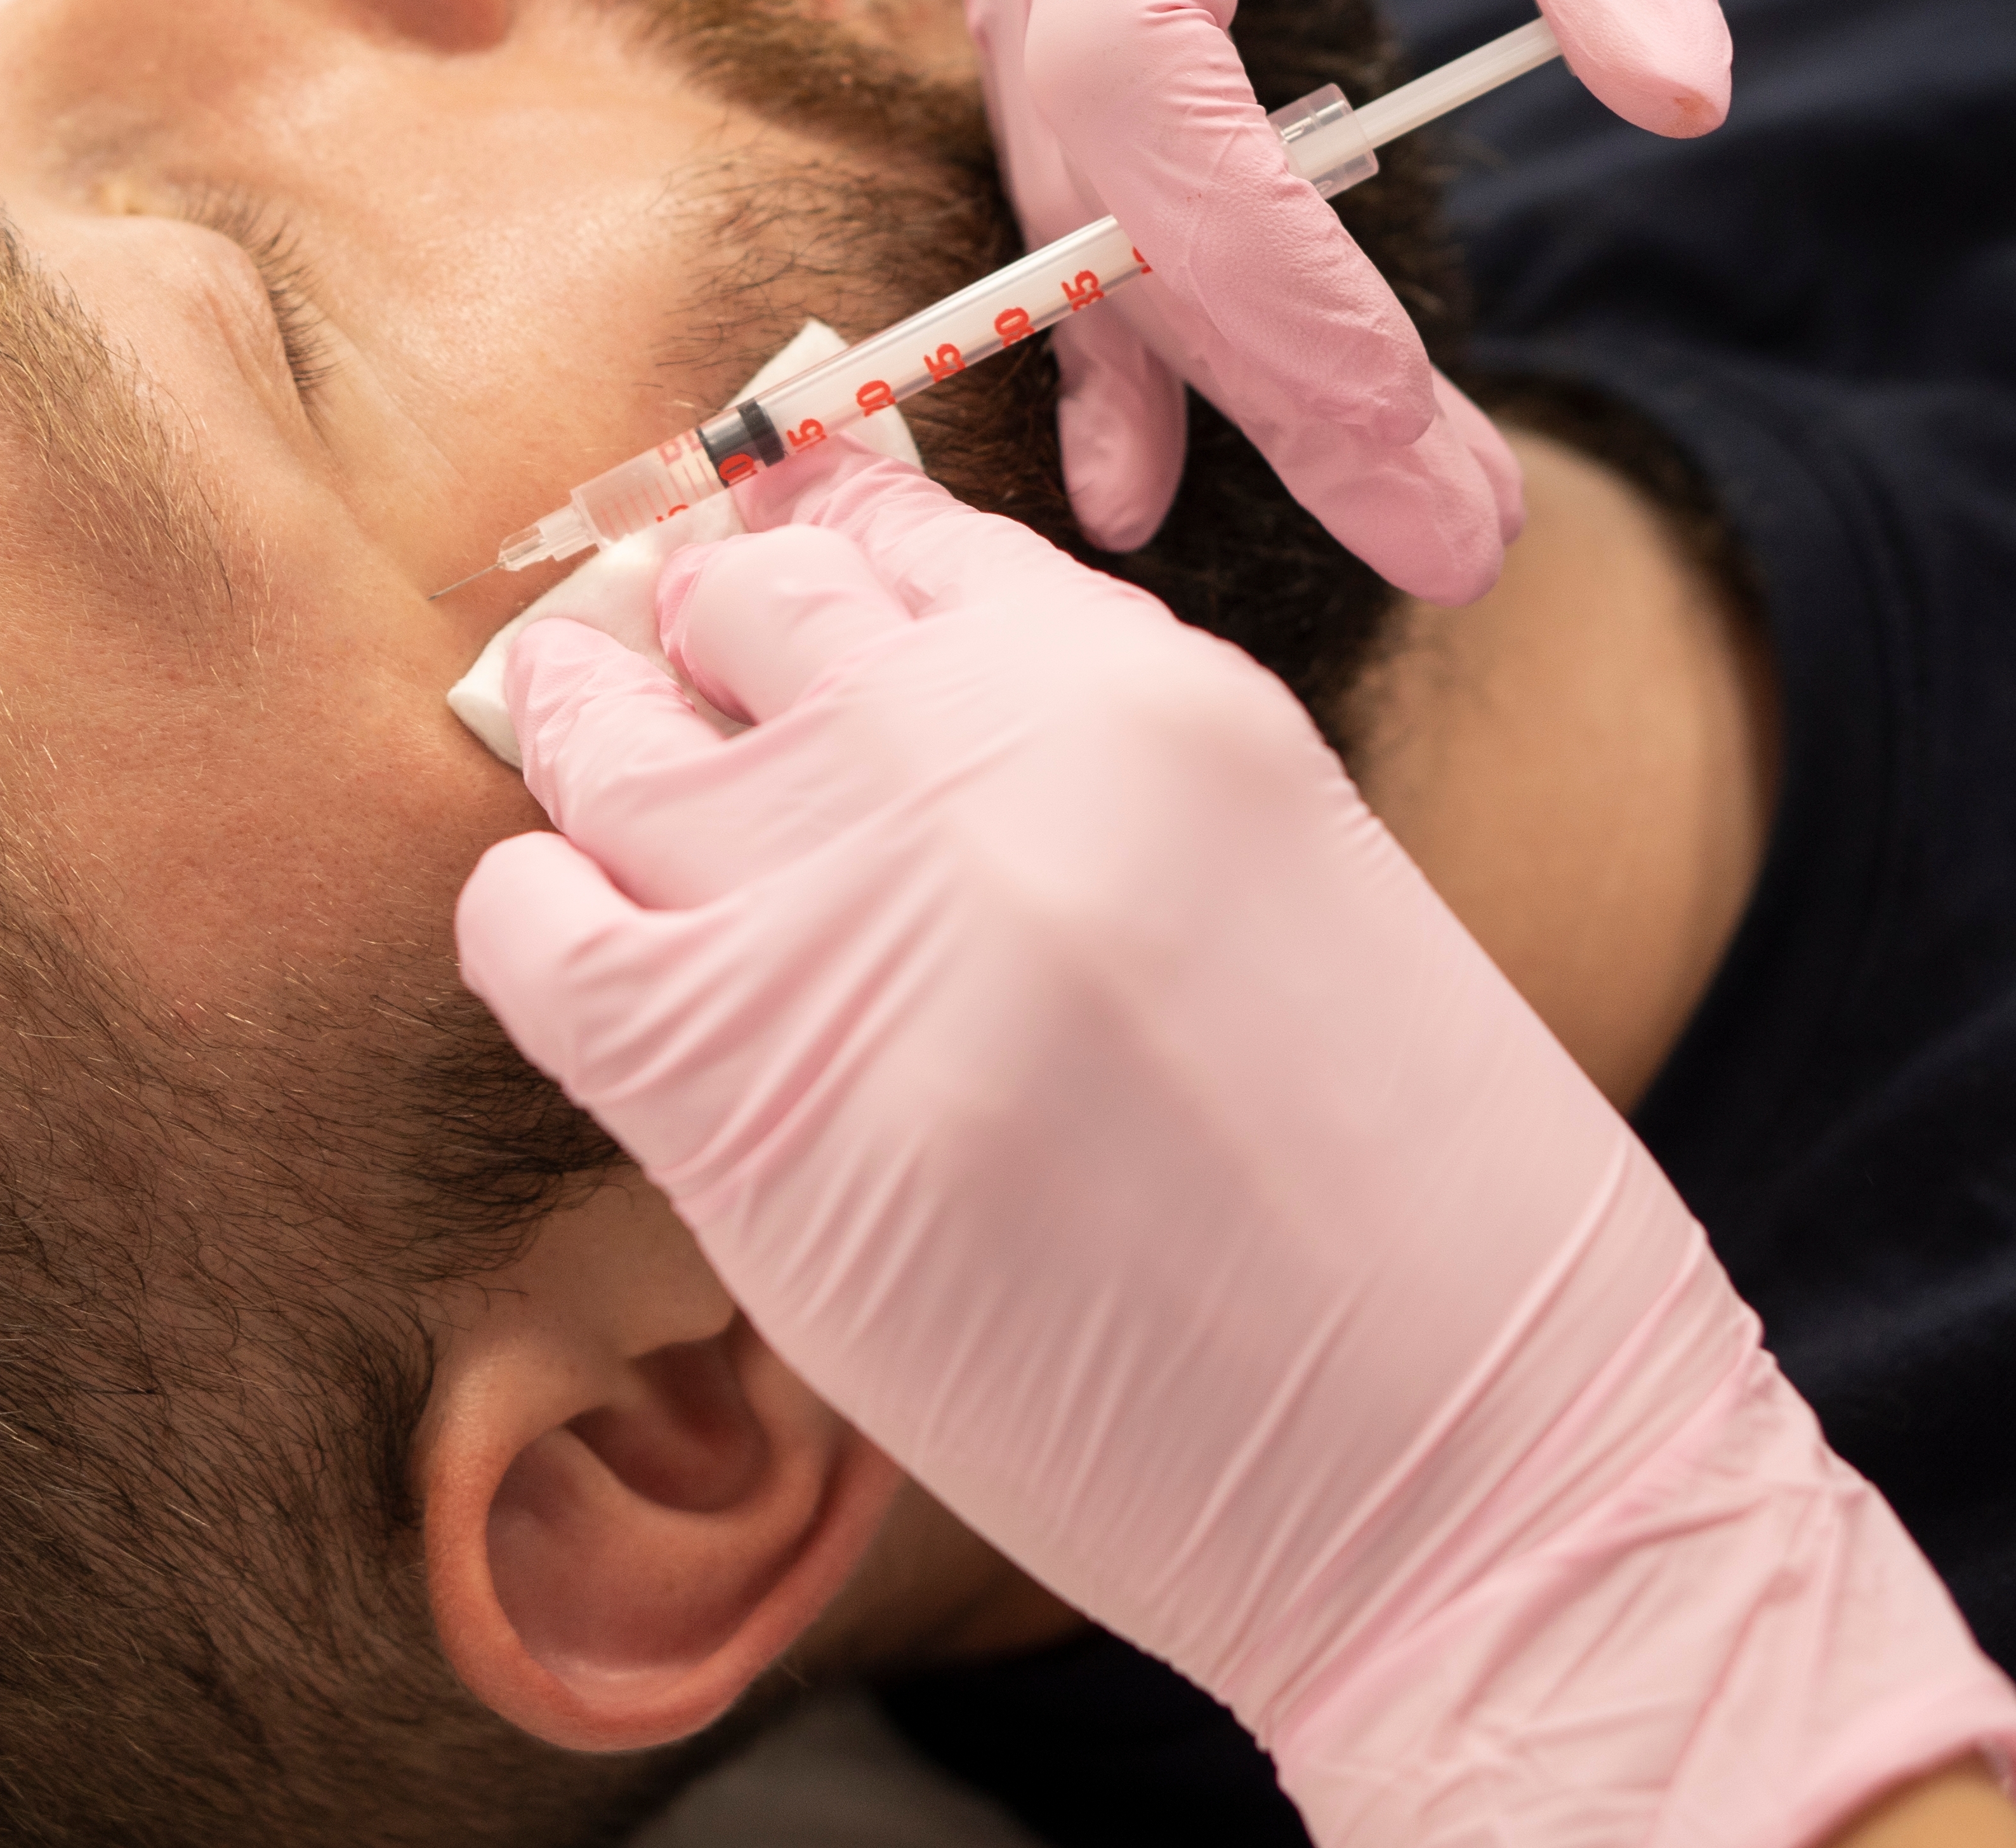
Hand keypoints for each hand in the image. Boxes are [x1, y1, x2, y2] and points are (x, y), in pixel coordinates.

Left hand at [456, 452, 2015, 1842]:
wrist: (1485, 1479)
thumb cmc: (1419, 1226)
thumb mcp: (1289, 883)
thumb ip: (1089, 774)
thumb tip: (881, 720)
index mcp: (1148, 686)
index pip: (903, 537)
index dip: (822, 574)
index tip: (782, 632)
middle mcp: (986, 753)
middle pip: (742, 600)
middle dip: (696, 646)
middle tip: (678, 712)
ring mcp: (851, 909)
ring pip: (608, 736)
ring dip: (591, 755)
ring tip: (607, 811)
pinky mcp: (741, 1095)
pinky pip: (530, 930)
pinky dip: (535, 923)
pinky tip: (602, 977)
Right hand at [938, 0, 1727, 599]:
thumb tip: (1677, 103)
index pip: (1131, 58)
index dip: (1246, 271)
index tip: (1402, 432)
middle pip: (1088, 138)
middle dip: (1247, 357)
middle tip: (1435, 531)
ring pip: (1054, 141)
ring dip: (1174, 339)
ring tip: (1305, 516)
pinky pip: (1063, 102)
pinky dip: (1131, 253)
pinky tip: (1159, 412)